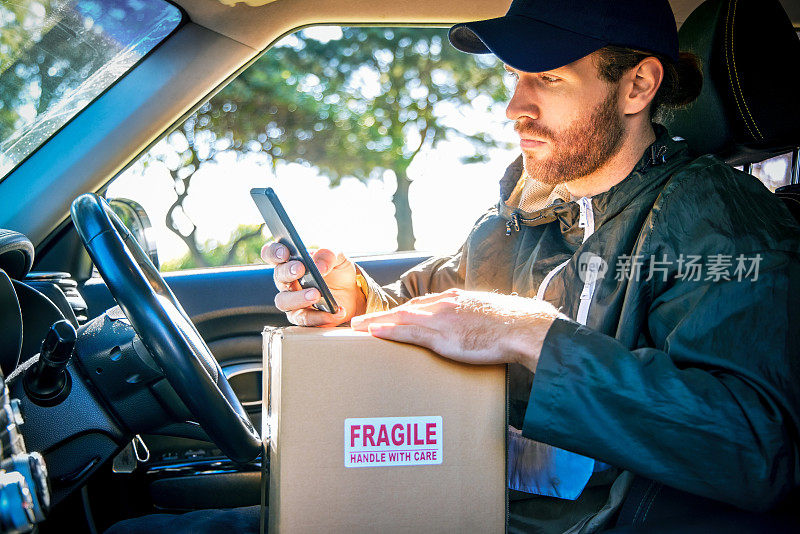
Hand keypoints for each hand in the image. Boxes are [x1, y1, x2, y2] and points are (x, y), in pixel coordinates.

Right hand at [261, 242, 365, 326]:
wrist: (352, 293)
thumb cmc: (338, 272)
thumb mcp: (338, 258)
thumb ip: (328, 256)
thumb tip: (318, 267)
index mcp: (291, 261)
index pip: (271, 254)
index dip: (273, 252)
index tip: (284, 252)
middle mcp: (287, 281)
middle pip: (278, 276)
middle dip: (288, 272)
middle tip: (301, 270)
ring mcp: (292, 301)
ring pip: (283, 301)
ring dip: (298, 297)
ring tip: (316, 294)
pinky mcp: (302, 317)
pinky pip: (304, 319)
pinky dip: (320, 316)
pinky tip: (335, 311)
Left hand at [350, 288, 563, 371]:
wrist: (525, 327)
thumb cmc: (512, 325)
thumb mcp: (486, 315)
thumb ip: (471, 319)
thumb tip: (468, 330)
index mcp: (455, 300)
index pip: (420, 304)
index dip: (400, 311)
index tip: (385, 317)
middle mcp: (444, 305)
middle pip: (405, 309)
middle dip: (380, 315)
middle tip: (358, 322)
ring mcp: (442, 319)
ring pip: (401, 318)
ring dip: (376, 322)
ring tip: (356, 327)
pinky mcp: (444, 336)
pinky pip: (409, 332)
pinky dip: (389, 330)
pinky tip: (373, 332)